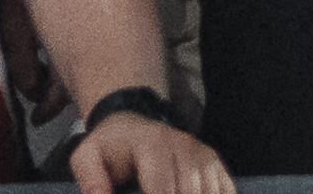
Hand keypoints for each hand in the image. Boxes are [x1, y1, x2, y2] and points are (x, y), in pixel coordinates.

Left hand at [69, 107, 237, 193]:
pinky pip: (225, 190)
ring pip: (208, 191)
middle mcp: (182, 145)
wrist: (130, 125)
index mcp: (151, 144)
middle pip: (189, 191)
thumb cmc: (111, 148)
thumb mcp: (87, 158)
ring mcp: (202, 153)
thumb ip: (91, 180)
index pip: (162, 189)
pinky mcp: (214, 163)